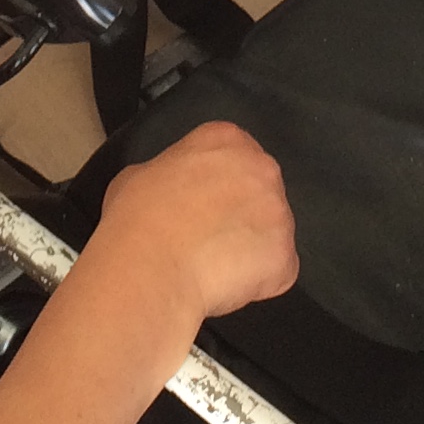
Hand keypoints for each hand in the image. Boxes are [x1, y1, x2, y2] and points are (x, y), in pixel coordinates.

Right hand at [87, 123, 297, 332]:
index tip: (201, 205)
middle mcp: (262, 168)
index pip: (234, 157)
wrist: (150, 266)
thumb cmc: (138, 219)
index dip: (216, 187)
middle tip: (206, 238)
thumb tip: (172, 189)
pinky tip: (222, 283)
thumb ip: (172, 173)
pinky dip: (256, 282)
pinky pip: (276, 271)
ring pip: (271, 234)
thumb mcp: (140, 175)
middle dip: (239, 215)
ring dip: (248, 250)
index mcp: (225, 140)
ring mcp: (279, 213)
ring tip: (210, 265)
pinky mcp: (286, 256)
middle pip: (260, 193)